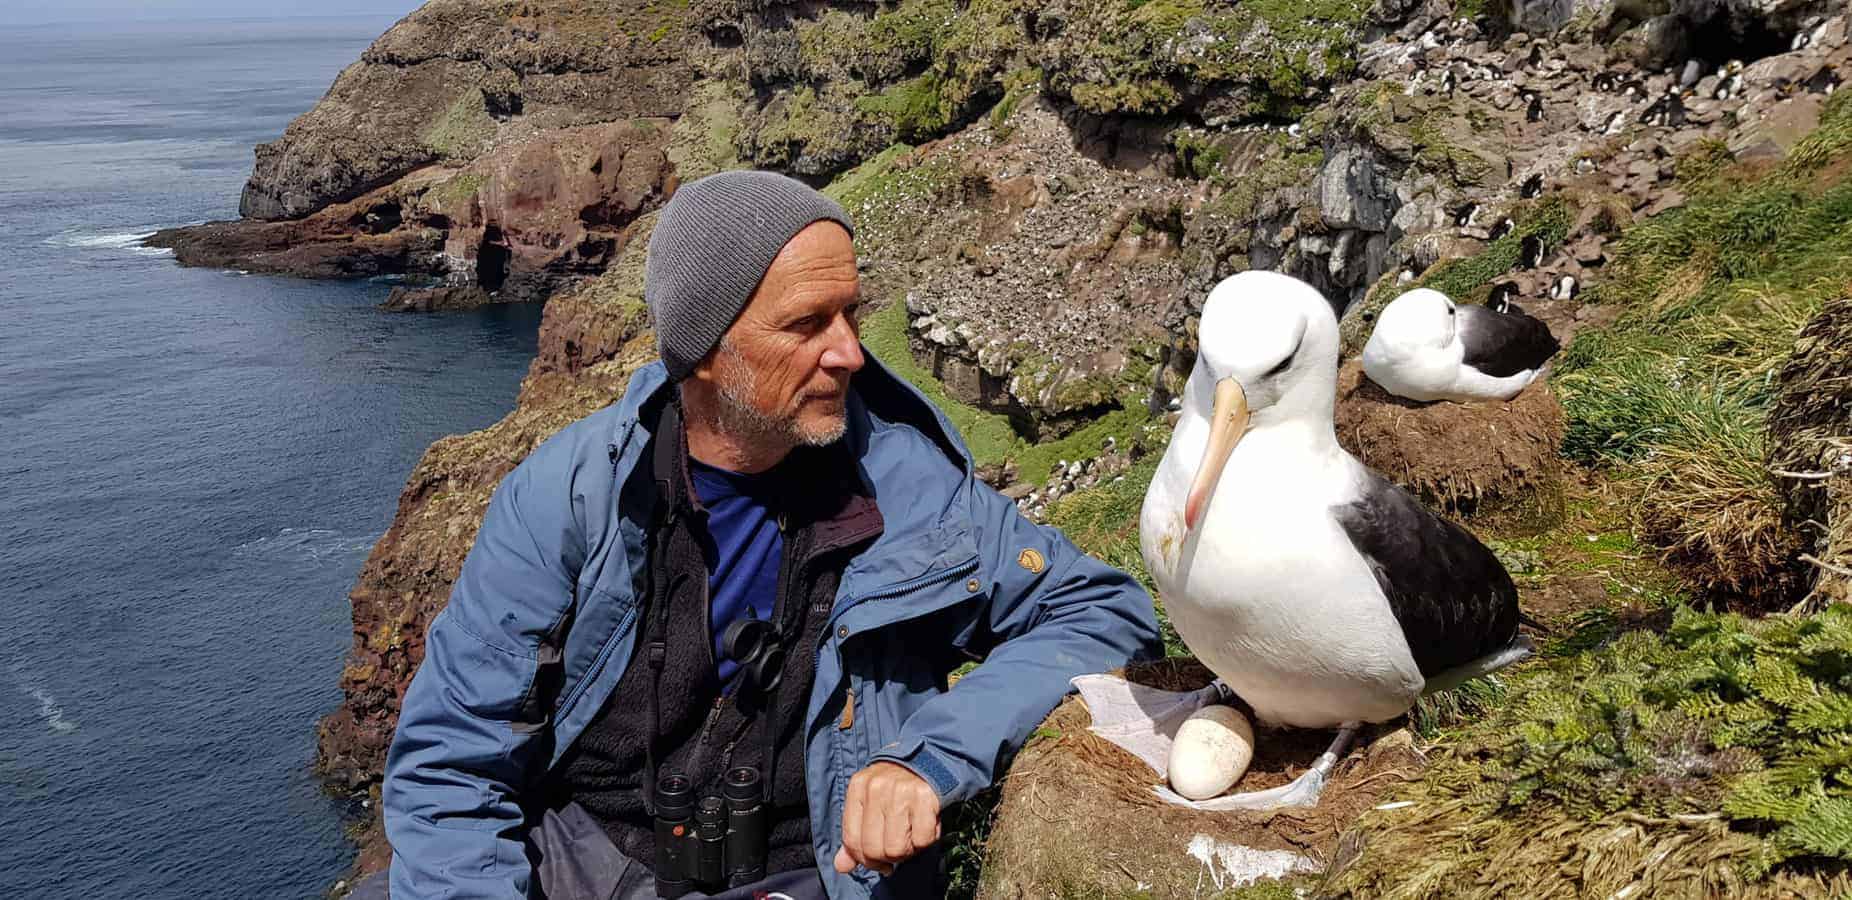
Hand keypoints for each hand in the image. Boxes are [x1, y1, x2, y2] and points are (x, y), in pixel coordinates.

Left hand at [832, 761, 940, 876]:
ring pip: (897, 848)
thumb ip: (855, 835)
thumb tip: (841, 866)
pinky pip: (923, 839)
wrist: (929, 759)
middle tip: (899, 848)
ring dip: (908, 850)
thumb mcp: (870, 803)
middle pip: (874, 848)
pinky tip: (926, 824)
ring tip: (912, 834)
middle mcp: (876, 787)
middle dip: (888, 858)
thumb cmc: (896, 787)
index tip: (880, 862)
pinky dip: (927, 839)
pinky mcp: (925, 796)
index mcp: (858, 787)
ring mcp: (901, 790)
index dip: (865, 860)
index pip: (852, 840)